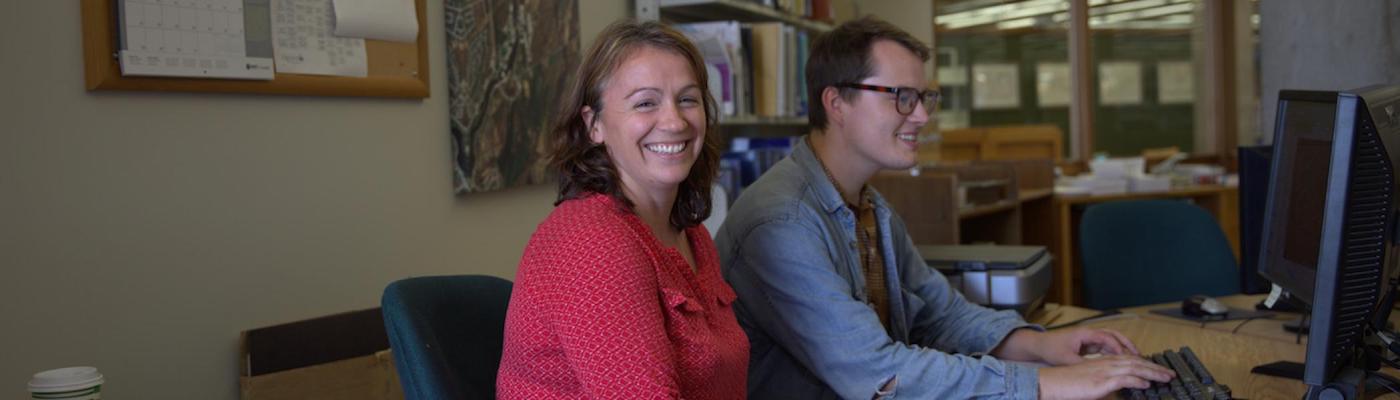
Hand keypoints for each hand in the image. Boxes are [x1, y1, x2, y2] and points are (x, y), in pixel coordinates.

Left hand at [1033, 328, 1140, 365]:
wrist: (1039, 344)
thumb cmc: (1051, 348)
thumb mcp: (1066, 359)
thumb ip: (1082, 364)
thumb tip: (1097, 372)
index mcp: (1085, 334)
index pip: (1107, 338)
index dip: (1118, 347)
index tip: (1127, 358)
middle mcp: (1090, 333)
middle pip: (1114, 336)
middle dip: (1127, 345)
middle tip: (1139, 356)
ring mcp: (1090, 338)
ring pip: (1112, 341)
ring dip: (1123, 348)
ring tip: (1135, 359)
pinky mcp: (1089, 344)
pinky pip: (1106, 346)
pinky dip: (1115, 352)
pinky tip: (1122, 361)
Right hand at [1038, 354, 1173, 399]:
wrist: (1051, 383)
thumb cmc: (1066, 384)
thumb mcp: (1090, 381)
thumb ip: (1105, 382)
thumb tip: (1119, 387)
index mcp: (1103, 363)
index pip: (1130, 361)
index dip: (1146, 364)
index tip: (1158, 370)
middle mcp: (1106, 364)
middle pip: (1136, 362)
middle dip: (1155, 368)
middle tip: (1170, 373)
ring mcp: (1104, 371)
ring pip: (1134, 369)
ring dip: (1152, 373)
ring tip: (1165, 378)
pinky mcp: (1101, 381)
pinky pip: (1124, 379)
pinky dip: (1137, 380)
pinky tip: (1146, 384)